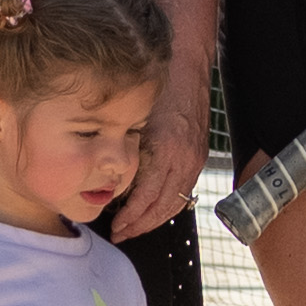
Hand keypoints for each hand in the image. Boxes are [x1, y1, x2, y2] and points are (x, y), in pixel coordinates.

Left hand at [116, 71, 213, 238]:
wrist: (188, 70)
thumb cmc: (157, 90)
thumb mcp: (135, 120)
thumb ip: (126, 150)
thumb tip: (107, 180)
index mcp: (165, 150)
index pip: (146, 198)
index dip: (130, 217)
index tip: (115, 226)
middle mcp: (183, 159)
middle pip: (162, 207)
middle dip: (141, 226)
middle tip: (122, 234)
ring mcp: (194, 160)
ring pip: (176, 203)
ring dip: (155, 221)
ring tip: (135, 229)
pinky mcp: (199, 157)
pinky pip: (185, 191)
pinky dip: (169, 206)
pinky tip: (155, 212)